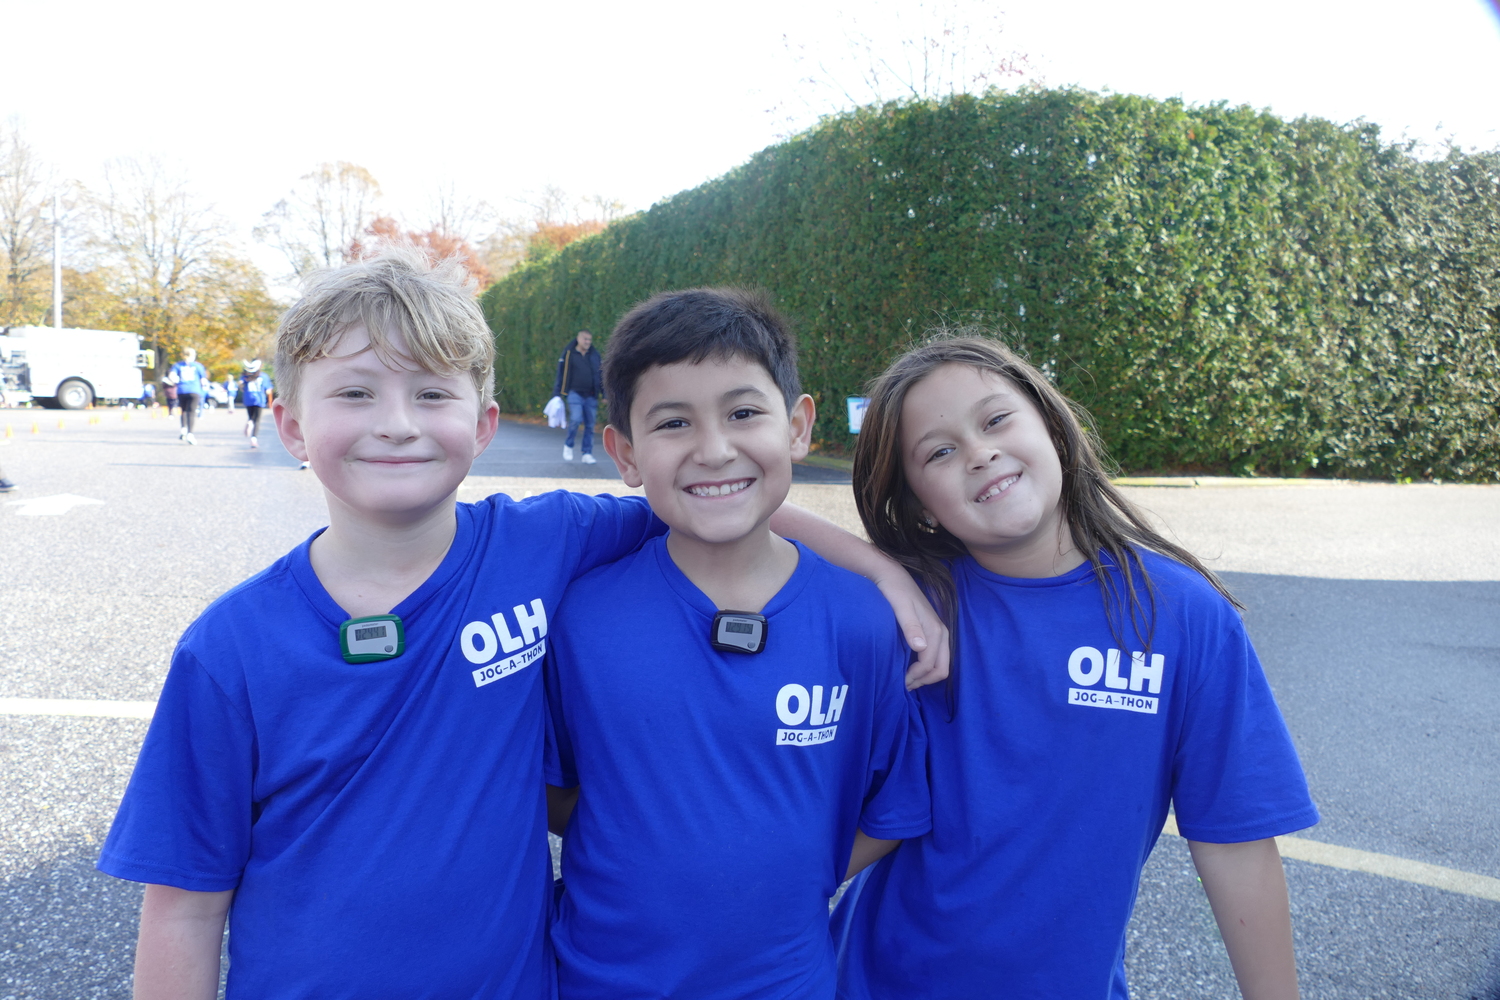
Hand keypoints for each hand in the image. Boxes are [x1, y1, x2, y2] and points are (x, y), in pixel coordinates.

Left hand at [872, 567, 949, 688]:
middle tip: (904, 685)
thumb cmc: (893, 591)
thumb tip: (921, 648)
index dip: (916, 677)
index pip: (930, 664)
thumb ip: (910, 627)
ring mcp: (938, 632)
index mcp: (935, 630)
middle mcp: (941, 633)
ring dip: (926, 676)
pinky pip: (934, 656)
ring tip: (906, 680)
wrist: (892, 575)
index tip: (899, 682)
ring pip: (940, 664)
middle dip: (924, 680)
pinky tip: (909, 667)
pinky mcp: (931, 632)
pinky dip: (925, 667)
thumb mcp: (899, 607)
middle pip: (942, 668)